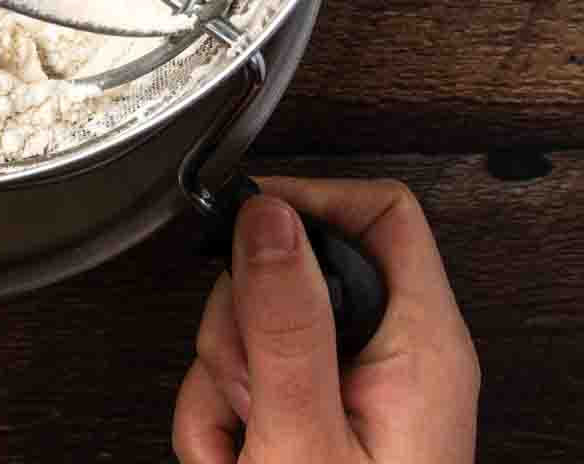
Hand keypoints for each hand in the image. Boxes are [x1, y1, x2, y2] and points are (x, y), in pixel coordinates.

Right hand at [173, 178, 479, 462]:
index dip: (311, 197)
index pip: (381, 212)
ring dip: (222, 382)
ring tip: (243, 445)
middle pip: (293, 265)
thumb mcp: (304, 441)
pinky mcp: (305, 415)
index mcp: (419, 346)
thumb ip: (287, 324)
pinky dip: (216, 416)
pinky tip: (234, 459)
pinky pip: (236, 376)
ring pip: (253, 322)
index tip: (247, 224)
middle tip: (250, 387)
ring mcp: (342, 389)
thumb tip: (270, 216)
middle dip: (242, 322)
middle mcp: (387, 357)